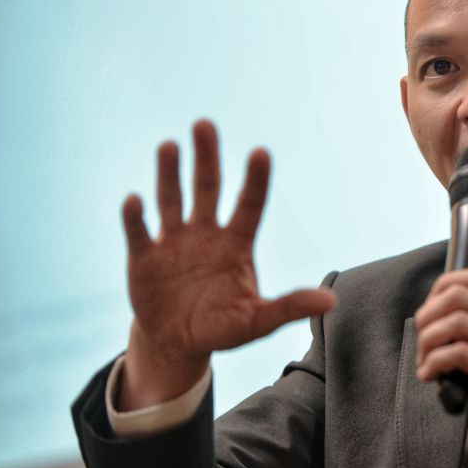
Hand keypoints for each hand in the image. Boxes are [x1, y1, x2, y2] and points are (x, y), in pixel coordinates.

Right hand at [119, 120, 336, 408]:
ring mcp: (174, 242)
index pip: (250, 205)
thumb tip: (331, 302)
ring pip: (172, 200)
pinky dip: (136, 217)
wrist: (178, 343)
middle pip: (207, 188)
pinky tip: (135, 200)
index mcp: (236, 244)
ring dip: (169, 174)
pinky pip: (139, 233)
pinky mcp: (144, 258)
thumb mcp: (258, 322)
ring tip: (169, 145)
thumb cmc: (222, 327)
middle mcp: (205, 234)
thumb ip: (289, 307)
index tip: (261, 152)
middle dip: (206, 158)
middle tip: (205, 124)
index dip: (255, 181)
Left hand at [414, 268, 467, 455]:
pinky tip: (432, 376)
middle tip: (424, 339)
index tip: (433, 311)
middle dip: (428, 314)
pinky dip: (435, 363)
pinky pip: (458, 355)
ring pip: (454, 322)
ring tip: (426, 360)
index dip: (444, 287)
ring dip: (428, 341)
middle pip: (457, 294)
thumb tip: (461, 339)